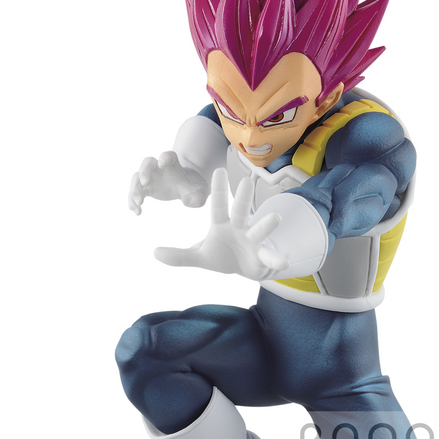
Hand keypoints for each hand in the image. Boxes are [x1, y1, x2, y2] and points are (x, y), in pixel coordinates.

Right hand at [128, 151, 208, 214]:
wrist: (186, 189)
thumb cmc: (193, 187)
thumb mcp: (200, 193)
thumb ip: (197, 197)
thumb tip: (187, 201)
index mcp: (174, 165)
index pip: (169, 156)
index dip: (165, 157)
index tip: (162, 163)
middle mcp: (159, 168)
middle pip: (147, 163)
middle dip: (144, 171)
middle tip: (145, 183)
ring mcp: (150, 177)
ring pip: (137, 178)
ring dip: (135, 189)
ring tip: (139, 203)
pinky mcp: (146, 188)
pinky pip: (135, 192)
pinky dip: (133, 201)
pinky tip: (138, 212)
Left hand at [153, 169, 289, 278]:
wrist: (243, 268)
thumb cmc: (221, 255)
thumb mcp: (198, 256)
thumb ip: (178, 256)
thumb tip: (154, 252)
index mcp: (222, 224)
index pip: (218, 205)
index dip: (217, 190)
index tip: (217, 171)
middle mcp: (239, 227)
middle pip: (240, 210)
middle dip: (242, 198)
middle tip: (245, 181)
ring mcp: (252, 240)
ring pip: (259, 229)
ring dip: (266, 224)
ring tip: (275, 217)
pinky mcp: (261, 255)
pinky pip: (269, 256)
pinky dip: (276, 259)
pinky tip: (284, 262)